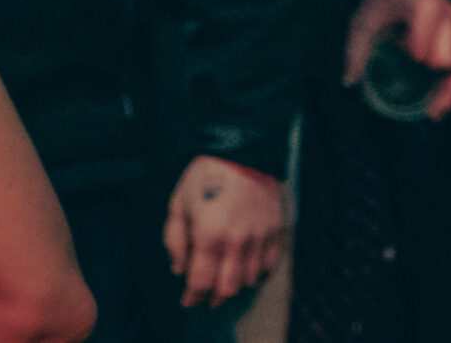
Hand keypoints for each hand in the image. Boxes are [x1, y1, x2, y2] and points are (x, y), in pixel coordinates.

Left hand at [162, 154, 285, 308]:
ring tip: (224, 279)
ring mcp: (259, 236)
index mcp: (208, 234)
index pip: (200, 282)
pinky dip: (257, 275)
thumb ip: (175, 239)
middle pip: (226, 288)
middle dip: (212, 297)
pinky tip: (246, 271)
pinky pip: (269, 265)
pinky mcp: (275, 230)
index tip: (187, 301)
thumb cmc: (204, 176)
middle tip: (205, 295)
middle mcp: (236, 241)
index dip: (192, 297)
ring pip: (247, 280)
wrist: (242, 149)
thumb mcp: (178, 203)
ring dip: (234, 286)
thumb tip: (179, 269)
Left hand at [343, 0, 450, 120]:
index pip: (431, 33)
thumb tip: (348, 83)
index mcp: (425, 7)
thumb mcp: (364, 19)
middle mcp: (446, 14)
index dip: (424, 50)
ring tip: (436, 112)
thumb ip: (356, 50)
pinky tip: (444, 100)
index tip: (416, 64)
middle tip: (431, 112)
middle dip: (445, 85)